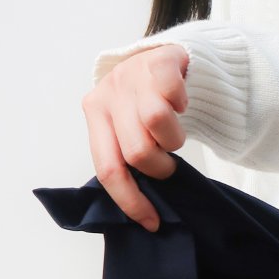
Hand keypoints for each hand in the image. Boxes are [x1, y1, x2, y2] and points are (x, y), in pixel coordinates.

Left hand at [81, 44, 189, 231]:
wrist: (161, 56)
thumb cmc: (143, 101)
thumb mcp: (125, 126)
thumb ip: (124, 155)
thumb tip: (140, 210)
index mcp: (95, 113)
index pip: (108, 168)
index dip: (131, 200)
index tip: (152, 221)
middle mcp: (109, 93)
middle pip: (138, 151)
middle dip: (160, 167)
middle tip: (167, 161)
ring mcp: (133, 75)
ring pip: (157, 123)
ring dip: (174, 139)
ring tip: (173, 133)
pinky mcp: (159, 62)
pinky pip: (175, 97)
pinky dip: (184, 106)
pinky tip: (180, 102)